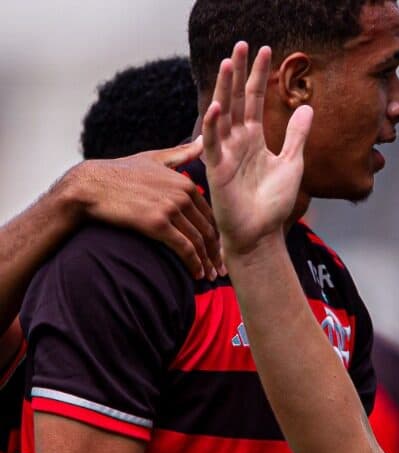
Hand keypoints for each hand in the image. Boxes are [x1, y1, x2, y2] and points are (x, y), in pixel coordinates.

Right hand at [62, 138, 222, 280]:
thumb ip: (181, 154)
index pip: (210, 215)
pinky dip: (194, 264)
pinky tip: (197, 275)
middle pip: (208, 230)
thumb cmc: (119, 172)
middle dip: (216, 253)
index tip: (221, 251)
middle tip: (221, 270)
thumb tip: (203, 141)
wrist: (89, 186)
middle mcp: (182, 194)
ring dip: (207, 263)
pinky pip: (185, 248)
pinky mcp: (157, 223)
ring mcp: (170, 208)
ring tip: (210, 277)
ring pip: (199, 241)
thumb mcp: (153, 158)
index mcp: (185, 183)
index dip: (218, 235)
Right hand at [202, 41, 312, 257]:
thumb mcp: (292, 163)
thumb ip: (296, 135)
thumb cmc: (273, 203)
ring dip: (224, 89)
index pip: (253, 99)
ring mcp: (225, 153)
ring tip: (228, 63)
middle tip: (241, 45)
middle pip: (236, 99)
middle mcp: (237, 141)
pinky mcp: (217, 169)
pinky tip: (216, 106)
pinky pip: (212, 144)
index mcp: (253, 139)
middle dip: (239, 72)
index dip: (258, 75)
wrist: (262, 233)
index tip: (264, 50)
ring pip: (222, 115)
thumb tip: (307, 108)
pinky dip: (213, 126)